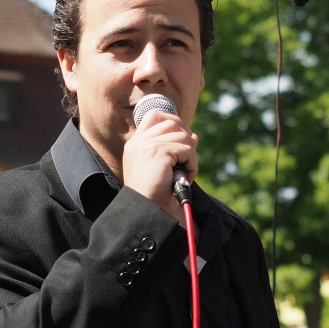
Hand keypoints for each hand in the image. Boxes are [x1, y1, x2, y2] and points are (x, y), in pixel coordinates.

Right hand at [122, 108, 197, 224]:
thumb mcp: (162, 168)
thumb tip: (193, 135)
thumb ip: (172, 149)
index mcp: (135, 145)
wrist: (146, 212)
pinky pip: (187, 150)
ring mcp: (147, 145)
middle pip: (172, 122)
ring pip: (183, 136)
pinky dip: (192, 164)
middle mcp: (138, 142)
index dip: (173, 121)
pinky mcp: (158, 152)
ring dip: (190, 156)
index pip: (154, 115)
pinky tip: (186, 177)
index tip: (182, 139)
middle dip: (186, 138)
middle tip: (187, 159)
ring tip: (185, 173)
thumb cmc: (155, 196)